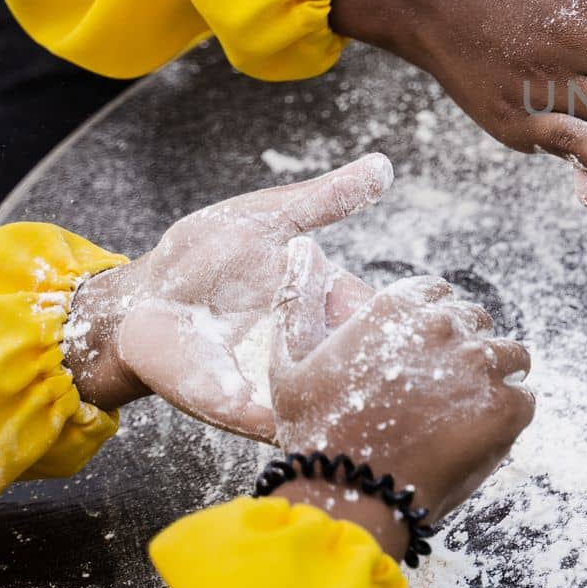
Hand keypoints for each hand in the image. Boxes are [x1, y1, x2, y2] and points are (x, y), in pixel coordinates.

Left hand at [64, 154, 389, 438]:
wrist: (138, 299)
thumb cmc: (202, 258)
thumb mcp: (269, 219)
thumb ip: (325, 201)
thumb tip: (384, 165)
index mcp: (327, 305)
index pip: (386, 319)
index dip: (416, 321)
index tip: (448, 320)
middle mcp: (310, 350)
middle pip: (366, 368)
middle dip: (393, 371)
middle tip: (421, 363)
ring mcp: (276, 382)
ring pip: (328, 405)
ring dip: (349, 404)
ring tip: (375, 400)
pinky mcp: (235, 405)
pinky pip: (271, 422)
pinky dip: (288, 420)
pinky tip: (306, 414)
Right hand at [268, 237, 533, 554]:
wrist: (345, 495)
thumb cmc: (315, 431)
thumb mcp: (290, 361)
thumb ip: (297, 297)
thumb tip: (300, 246)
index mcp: (399, 306)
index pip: (438, 294)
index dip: (430, 326)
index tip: (418, 359)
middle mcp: (445, 324)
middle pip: (476, 321)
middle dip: (462, 351)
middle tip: (438, 394)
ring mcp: (480, 364)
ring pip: (510, 355)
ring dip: (493, 379)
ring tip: (462, 415)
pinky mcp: (506, 406)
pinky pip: (525, 398)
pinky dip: (507, 416)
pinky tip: (475, 436)